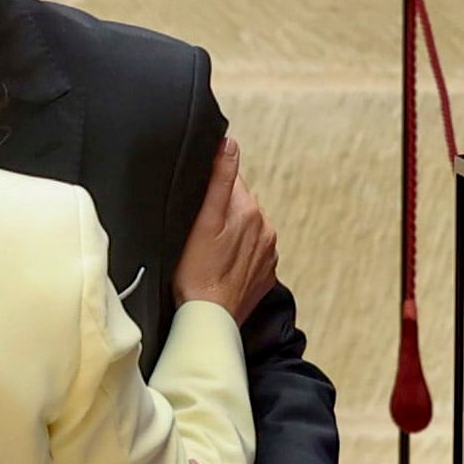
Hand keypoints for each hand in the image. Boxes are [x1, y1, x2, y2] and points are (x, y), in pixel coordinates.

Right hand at [172, 137, 277, 323]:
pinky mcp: (266, 272)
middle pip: (238, 203)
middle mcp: (266, 228)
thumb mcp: (201, 220)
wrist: (209, 320)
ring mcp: (268, 252)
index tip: (194, 205)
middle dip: (219, 209)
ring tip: (206, 251)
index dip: (207, 187)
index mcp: (250, 210)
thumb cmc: (196, 273)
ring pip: (244, 227)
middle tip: (196, 231)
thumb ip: (219, 179)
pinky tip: (218, 265)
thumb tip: (229, 143)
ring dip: (228, 231)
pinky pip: (249, 251)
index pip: (230, 178)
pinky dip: (235, 253)